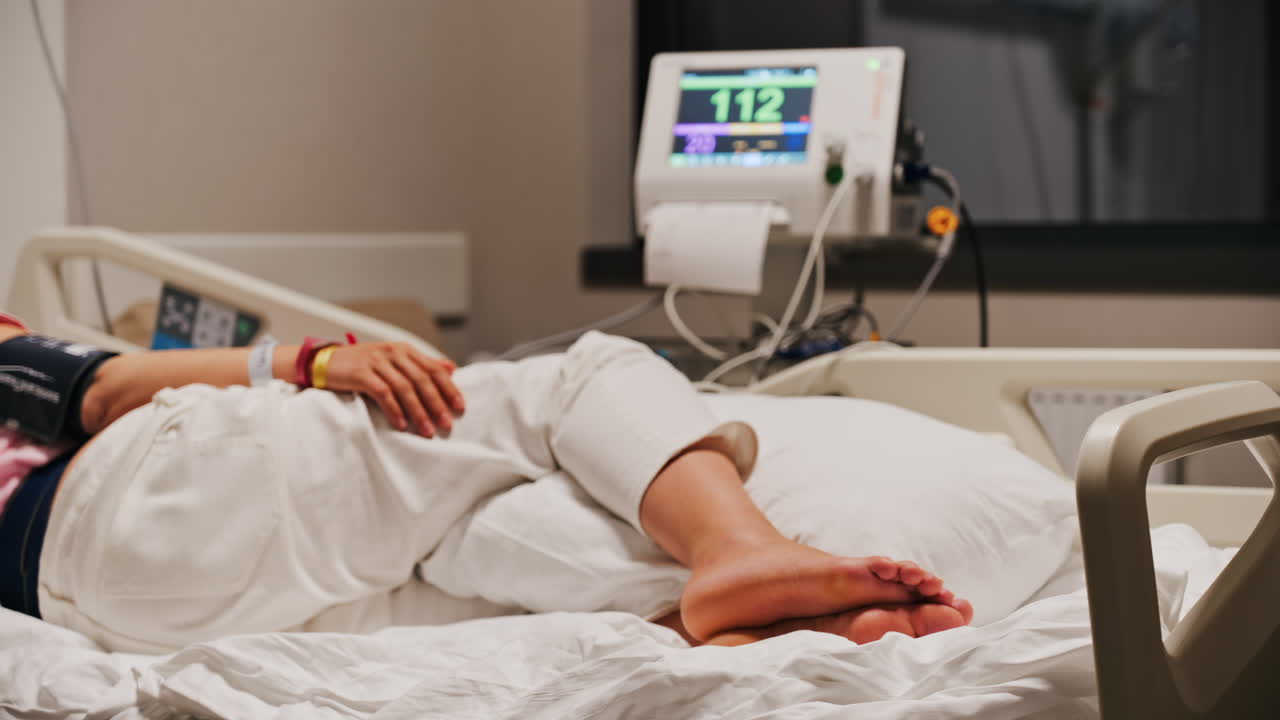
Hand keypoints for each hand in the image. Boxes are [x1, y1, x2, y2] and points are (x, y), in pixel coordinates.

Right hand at [322, 342, 463, 436]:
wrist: (324, 362)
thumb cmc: (362, 365)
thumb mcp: (394, 360)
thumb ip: (421, 364)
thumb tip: (451, 368)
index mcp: (404, 349)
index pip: (434, 368)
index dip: (449, 388)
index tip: (460, 407)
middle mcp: (392, 352)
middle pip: (422, 379)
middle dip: (436, 403)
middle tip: (446, 423)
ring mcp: (376, 362)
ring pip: (404, 388)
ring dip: (418, 411)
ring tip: (427, 430)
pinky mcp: (360, 373)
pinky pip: (383, 393)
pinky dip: (394, 410)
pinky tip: (402, 424)